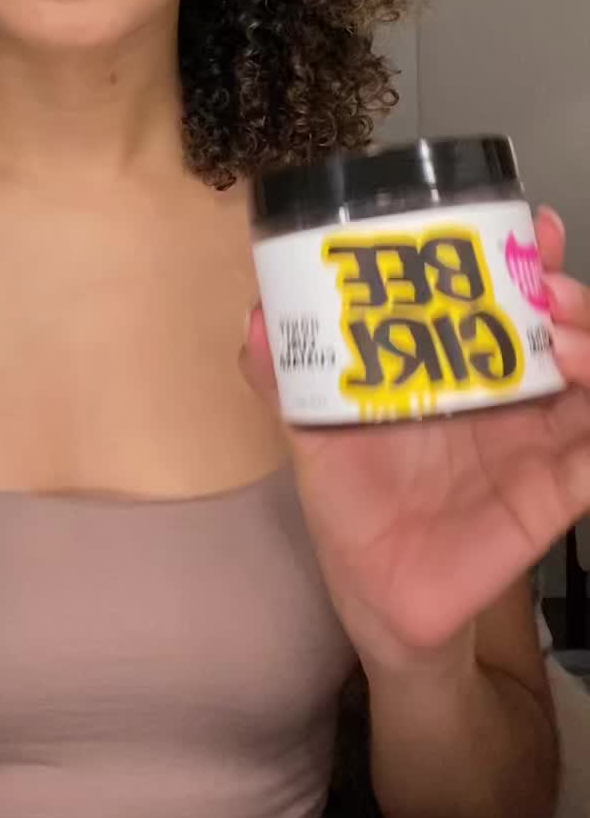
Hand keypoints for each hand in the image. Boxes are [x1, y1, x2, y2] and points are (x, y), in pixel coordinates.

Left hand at [244, 207, 589, 673]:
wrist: (372, 591)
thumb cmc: (351, 499)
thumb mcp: (311, 428)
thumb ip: (283, 374)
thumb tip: (258, 318)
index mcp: (458, 361)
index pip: (504, 292)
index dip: (524, 254)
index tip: (530, 227)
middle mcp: (507, 391)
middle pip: (561, 324)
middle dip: (564, 292)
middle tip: (545, 289)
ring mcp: (536, 440)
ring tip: (565, 347)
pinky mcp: (550, 497)